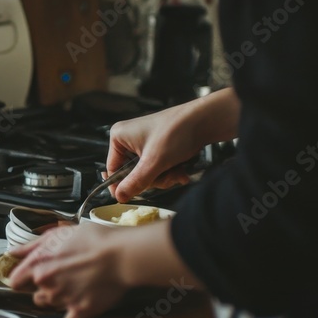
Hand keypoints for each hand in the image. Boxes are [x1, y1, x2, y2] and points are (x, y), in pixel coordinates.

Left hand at [6, 223, 127, 317]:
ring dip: (60, 300)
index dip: (22, 280)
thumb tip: (13, 252)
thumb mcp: (58, 234)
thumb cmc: (92, 239)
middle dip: (46, 289)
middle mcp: (46, 285)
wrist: (121, 254)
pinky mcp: (80, 311)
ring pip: (52, 306)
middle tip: (64, 277)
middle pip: (36, 295)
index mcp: (38, 265)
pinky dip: (74, 316)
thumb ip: (31, 246)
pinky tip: (82, 304)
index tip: (30, 278)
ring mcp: (63, 300)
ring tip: (77, 286)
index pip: (15, 282)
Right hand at [108, 88, 240, 201]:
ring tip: (176, 172)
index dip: (122, 185)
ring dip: (163, 177)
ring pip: (146, 173)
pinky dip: (169, 171)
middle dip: (151, 179)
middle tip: (166, 177)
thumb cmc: (176, 131)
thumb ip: (135, 182)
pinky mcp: (157, 147)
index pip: (112, 169)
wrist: (205, 120)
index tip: (129, 197)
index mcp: (119, 137)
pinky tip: (180, 171)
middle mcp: (129, 139)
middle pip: (131, 173)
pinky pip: (157, 167)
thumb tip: (119, 197)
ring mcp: (144, 143)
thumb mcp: (153, 162)